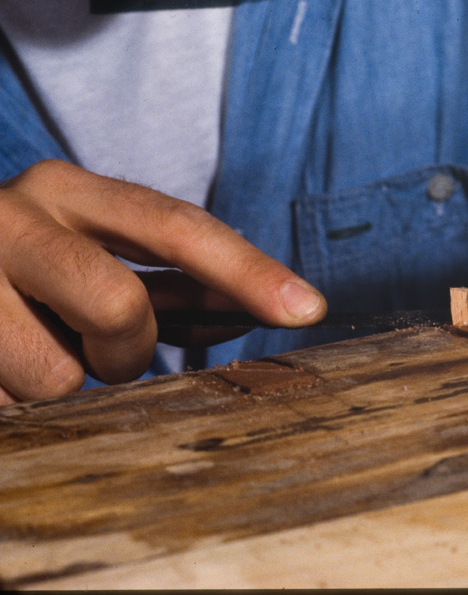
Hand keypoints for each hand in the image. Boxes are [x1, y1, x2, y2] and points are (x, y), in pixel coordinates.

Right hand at [0, 159, 326, 403]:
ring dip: (62, 384)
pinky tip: (1, 366)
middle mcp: (14, 217)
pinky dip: (17, 402)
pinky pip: (12, 405)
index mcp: (69, 190)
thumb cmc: (23, 270)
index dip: (249, 272)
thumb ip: (175, 282)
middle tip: (100, 350)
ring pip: (58, 378)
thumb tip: (269, 306)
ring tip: (28, 351)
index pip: (179, 228)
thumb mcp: (95, 256)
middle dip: (128, 352)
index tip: (309, 308)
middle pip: (121, 310)